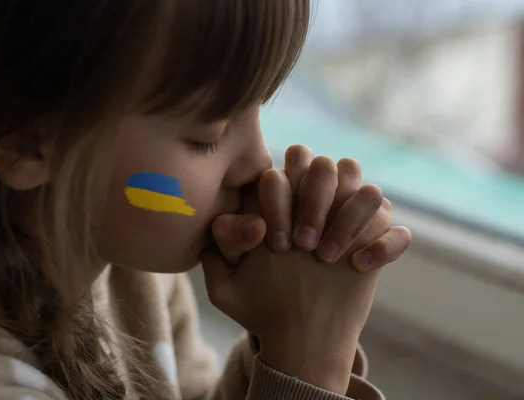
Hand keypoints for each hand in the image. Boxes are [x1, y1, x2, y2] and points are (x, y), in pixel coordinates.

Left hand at [203, 148, 411, 393]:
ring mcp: (351, 223)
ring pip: (367, 188)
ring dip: (349, 217)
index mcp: (282, 204)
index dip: (277, 198)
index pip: (282, 170)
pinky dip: (383, 245)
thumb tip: (254, 223)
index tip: (274, 244)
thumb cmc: (259, 307)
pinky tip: (359, 267)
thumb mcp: (225, 285)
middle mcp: (318, 205)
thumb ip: (222, 246)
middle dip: (313, 197)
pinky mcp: (378, 246)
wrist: (298, 338)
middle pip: (325, 164)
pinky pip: (397, 229)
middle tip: (302, 244)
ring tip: (326, 257)